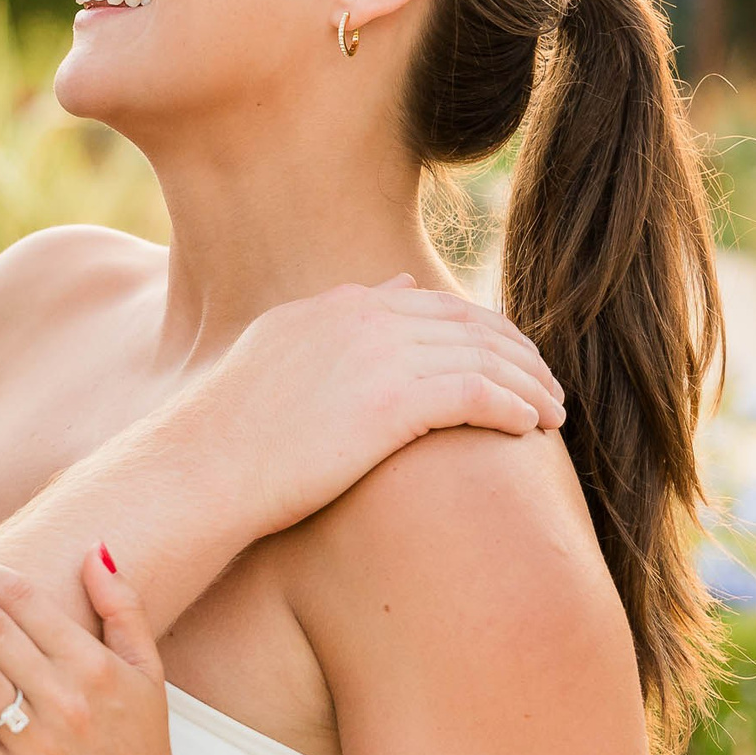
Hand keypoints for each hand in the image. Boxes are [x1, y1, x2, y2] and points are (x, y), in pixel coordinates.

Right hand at [183, 277, 565, 539]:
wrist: (202, 468)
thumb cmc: (230, 434)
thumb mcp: (280, 354)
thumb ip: (339, 320)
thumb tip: (396, 285)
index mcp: (338, 305)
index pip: (436, 304)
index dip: (483, 330)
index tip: (509, 360)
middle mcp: (364, 317)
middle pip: (470, 324)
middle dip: (518, 354)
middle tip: (548, 387)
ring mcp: (379, 355)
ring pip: (484, 358)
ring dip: (528, 385)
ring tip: (553, 414)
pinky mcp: (392, 402)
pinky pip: (477, 394)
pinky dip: (513, 407)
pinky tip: (530, 430)